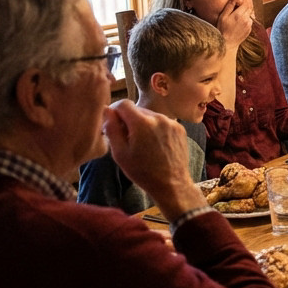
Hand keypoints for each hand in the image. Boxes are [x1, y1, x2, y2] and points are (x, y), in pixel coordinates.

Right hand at [103, 100, 206, 217]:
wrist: (172, 184)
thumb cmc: (142, 172)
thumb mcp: (120, 153)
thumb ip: (112, 129)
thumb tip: (107, 110)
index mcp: (142, 123)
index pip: (123, 103)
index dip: (114, 110)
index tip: (112, 122)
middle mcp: (158, 117)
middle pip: (137, 110)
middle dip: (129, 120)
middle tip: (126, 138)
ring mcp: (171, 122)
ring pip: (150, 116)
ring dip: (143, 125)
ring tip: (142, 144)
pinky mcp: (180, 128)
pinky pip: (162, 122)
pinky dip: (156, 129)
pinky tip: (155, 145)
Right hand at [214, 0, 254, 48]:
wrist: (227, 43)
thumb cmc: (223, 30)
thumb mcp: (223, 17)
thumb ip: (229, 7)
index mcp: (239, 15)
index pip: (246, 3)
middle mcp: (246, 19)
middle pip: (250, 7)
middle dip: (248, 2)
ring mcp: (248, 25)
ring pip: (251, 13)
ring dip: (249, 9)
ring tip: (244, 7)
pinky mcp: (249, 29)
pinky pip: (250, 20)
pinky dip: (248, 16)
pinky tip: (243, 16)